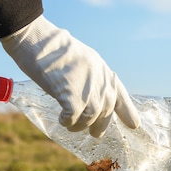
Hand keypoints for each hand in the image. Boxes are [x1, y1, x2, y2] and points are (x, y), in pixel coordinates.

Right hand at [0, 15, 139, 136]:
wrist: (36, 37)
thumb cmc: (53, 49)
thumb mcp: (82, 61)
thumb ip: (90, 78)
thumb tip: (90, 99)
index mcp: (104, 71)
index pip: (121, 96)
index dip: (128, 113)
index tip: (134, 125)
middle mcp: (100, 80)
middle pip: (106, 111)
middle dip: (101, 125)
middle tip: (95, 134)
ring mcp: (87, 87)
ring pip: (91, 117)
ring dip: (81, 125)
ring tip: (72, 126)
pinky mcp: (70, 93)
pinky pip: (74, 117)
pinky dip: (68, 121)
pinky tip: (62, 120)